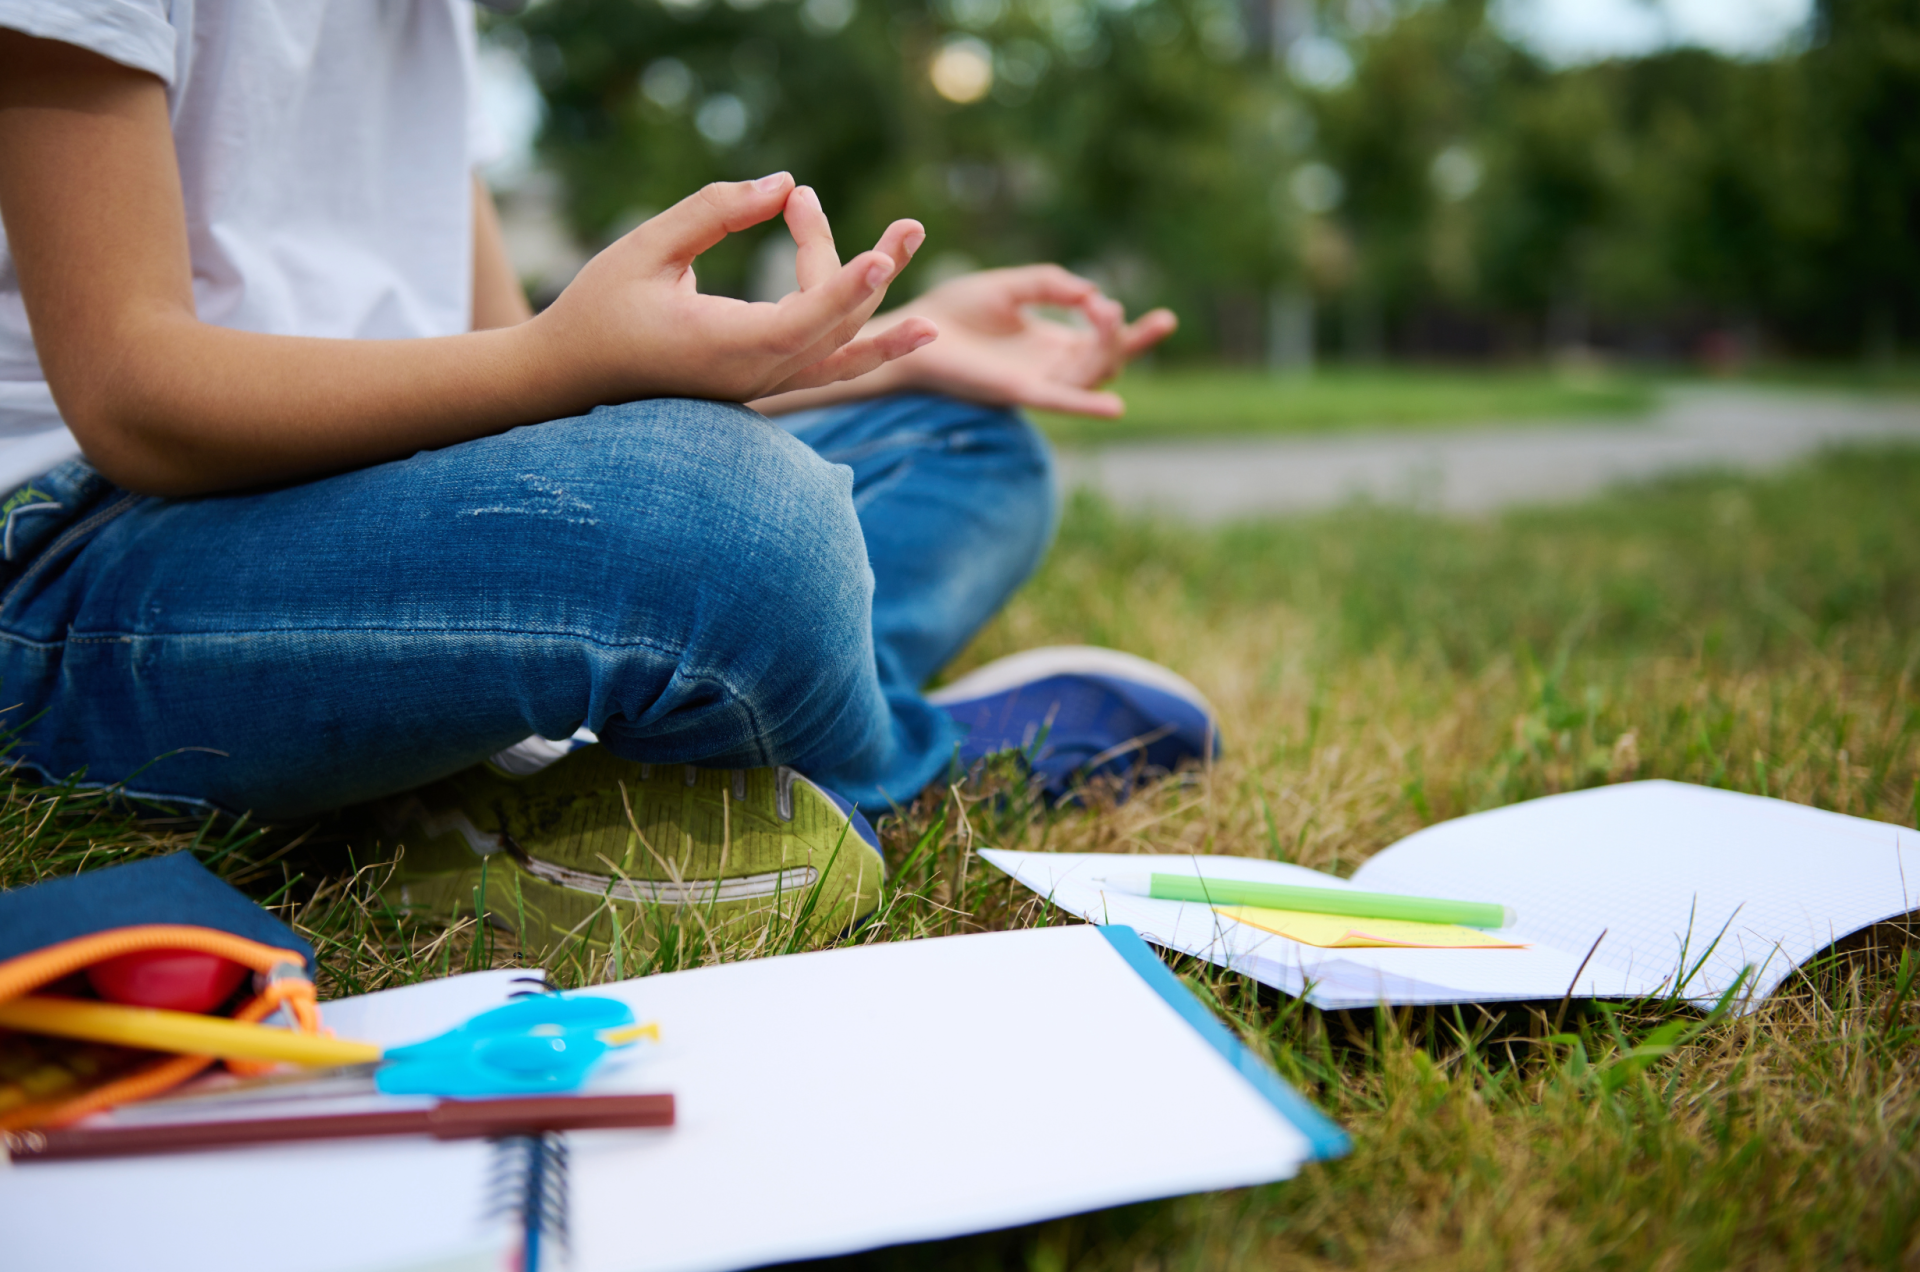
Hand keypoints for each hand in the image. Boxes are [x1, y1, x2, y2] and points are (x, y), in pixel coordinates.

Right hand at [531, 174, 936, 405]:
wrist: (569, 381)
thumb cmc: (598, 310)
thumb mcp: (645, 249)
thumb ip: (714, 213)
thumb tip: (783, 182)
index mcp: (725, 348)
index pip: (806, 320)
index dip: (848, 285)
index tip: (885, 255)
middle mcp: (754, 377)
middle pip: (836, 327)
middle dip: (875, 274)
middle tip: (912, 226)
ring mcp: (760, 388)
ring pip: (838, 353)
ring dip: (881, 315)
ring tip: (930, 299)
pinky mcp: (760, 385)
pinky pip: (824, 367)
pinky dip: (862, 344)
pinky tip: (900, 328)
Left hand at [875, 266, 1176, 414]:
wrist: (913, 329)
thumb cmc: (955, 310)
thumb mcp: (1012, 286)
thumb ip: (1053, 285)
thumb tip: (1093, 293)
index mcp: (1051, 342)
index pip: (1103, 340)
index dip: (1123, 325)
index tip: (1127, 308)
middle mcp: (1049, 366)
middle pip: (1107, 362)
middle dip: (1135, 342)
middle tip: (1160, 322)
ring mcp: (1036, 380)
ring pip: (1090, 377)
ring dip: (1110, 352)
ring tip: (1116, 324)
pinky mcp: (1016, 391)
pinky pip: (1058, 402)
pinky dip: (1085, 406)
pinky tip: (1115, 408)